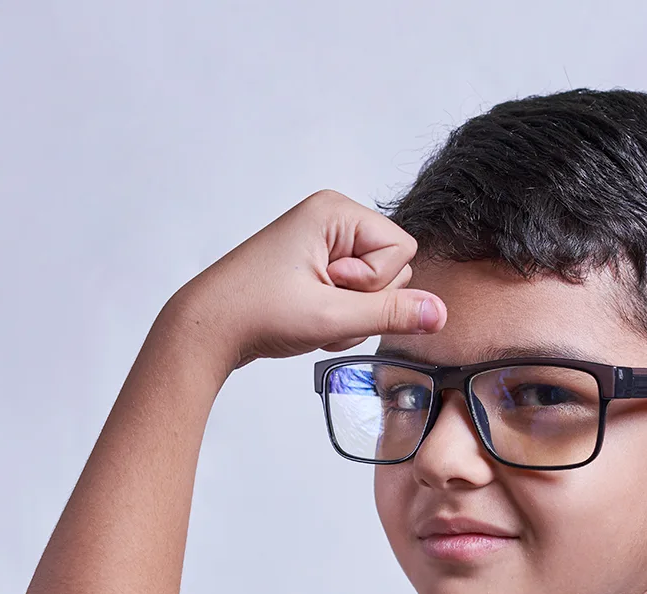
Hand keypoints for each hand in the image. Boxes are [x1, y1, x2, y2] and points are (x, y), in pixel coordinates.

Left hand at [168, 189, 446, 369]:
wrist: (207, 329)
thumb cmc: (255, 312)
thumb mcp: (332, 317)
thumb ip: (391, 313)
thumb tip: (439, 313)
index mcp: (335, 211)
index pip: (402, 249)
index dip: (375, 283)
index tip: (331, 290)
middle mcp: (331, 220)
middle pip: (392, 267)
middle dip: (364, 301)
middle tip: (320, 307)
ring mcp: (322, 243)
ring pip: (375, 287)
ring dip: (352, 314)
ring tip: (312, 316)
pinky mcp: (316, 266)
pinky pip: (354, 295)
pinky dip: (339, 316)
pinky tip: (310, 320)